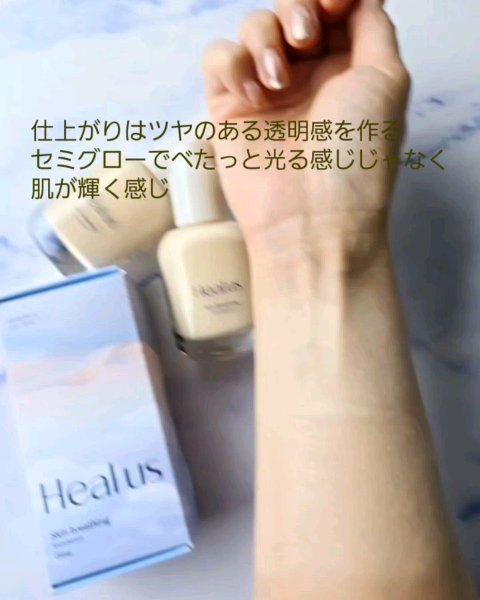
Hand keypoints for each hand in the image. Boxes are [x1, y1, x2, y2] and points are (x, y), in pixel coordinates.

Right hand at [203, 0, 409, 268]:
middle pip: (291, 10)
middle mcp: (306, 77)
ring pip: (253, 27)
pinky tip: (252, 94)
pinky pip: (218, 59)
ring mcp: (266, 92)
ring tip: (277, 78)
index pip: (333, 10)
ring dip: (264, 36)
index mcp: (347, 69)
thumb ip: (373, 28)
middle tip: (304, 37)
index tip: (334, 5)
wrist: (311, 218)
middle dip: (296, 8)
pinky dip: (231, 64)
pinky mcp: (229, 109)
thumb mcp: (387, 81)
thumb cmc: (355, 158)